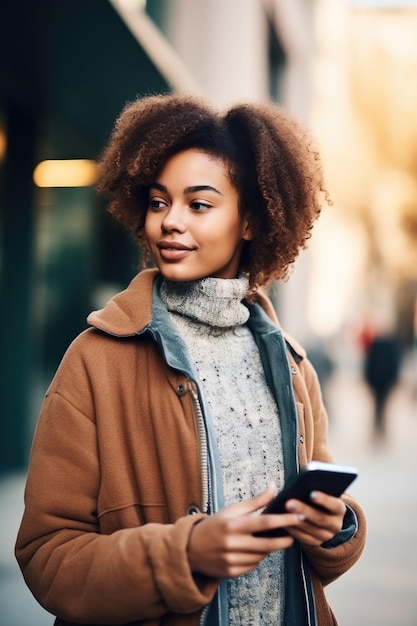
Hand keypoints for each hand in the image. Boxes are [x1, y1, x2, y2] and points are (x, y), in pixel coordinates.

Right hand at [187, 484, 304, 578]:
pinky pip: (253, 566)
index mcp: (233, 525)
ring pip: (261, 556)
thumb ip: (255, 501)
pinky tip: (253, 550)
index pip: (265, 523)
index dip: (284, 520)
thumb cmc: (214, 525)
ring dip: (269, 549)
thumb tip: (274, 487)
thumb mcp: (232, 510)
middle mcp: (232, 544)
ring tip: (267, 540)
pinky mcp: (231, 572)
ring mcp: (231, 560)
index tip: (298, 517)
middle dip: (284, 540)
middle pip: (268, 544)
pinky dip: (257, 558)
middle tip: (293, 534)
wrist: (190, 548)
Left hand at [284, 491, 346, 544]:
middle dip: (303, 510)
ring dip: (295, 521)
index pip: (334, 505)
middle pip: (320, 518)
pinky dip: (293, 530)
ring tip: (283, 512)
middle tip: (289, 503)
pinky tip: (284, 522)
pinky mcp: (315, 542)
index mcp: (339, 509)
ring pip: (310, 529)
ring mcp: (326, 535)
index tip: (312, 493)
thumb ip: (316, 488)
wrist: (324, 516)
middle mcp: (335, 524)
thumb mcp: (323, 493)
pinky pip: (303, 538)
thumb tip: (303, 482)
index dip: (324, 500)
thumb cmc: (320, 499)